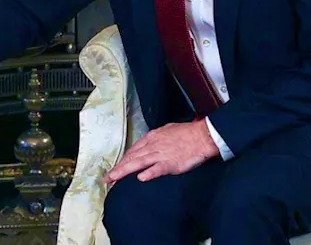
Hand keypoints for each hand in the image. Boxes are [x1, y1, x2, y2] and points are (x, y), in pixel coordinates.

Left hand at [104, 119, 218, 183]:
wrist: (202, 135)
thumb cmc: (187, 133)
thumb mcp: (166, 131)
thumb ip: (155, 139)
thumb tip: (147, 145)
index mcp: (151, 138)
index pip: (133, 150)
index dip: (123, 160)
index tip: (116, 168)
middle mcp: (153, 146)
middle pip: (132, 158)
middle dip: (118, 168)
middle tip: (107, 178)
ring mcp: (161, 154)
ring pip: (139, 163)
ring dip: (125, 171)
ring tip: (114, 178)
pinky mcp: (171, 163)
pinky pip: (158, 169)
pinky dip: (149, 173)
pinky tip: (140, 178)